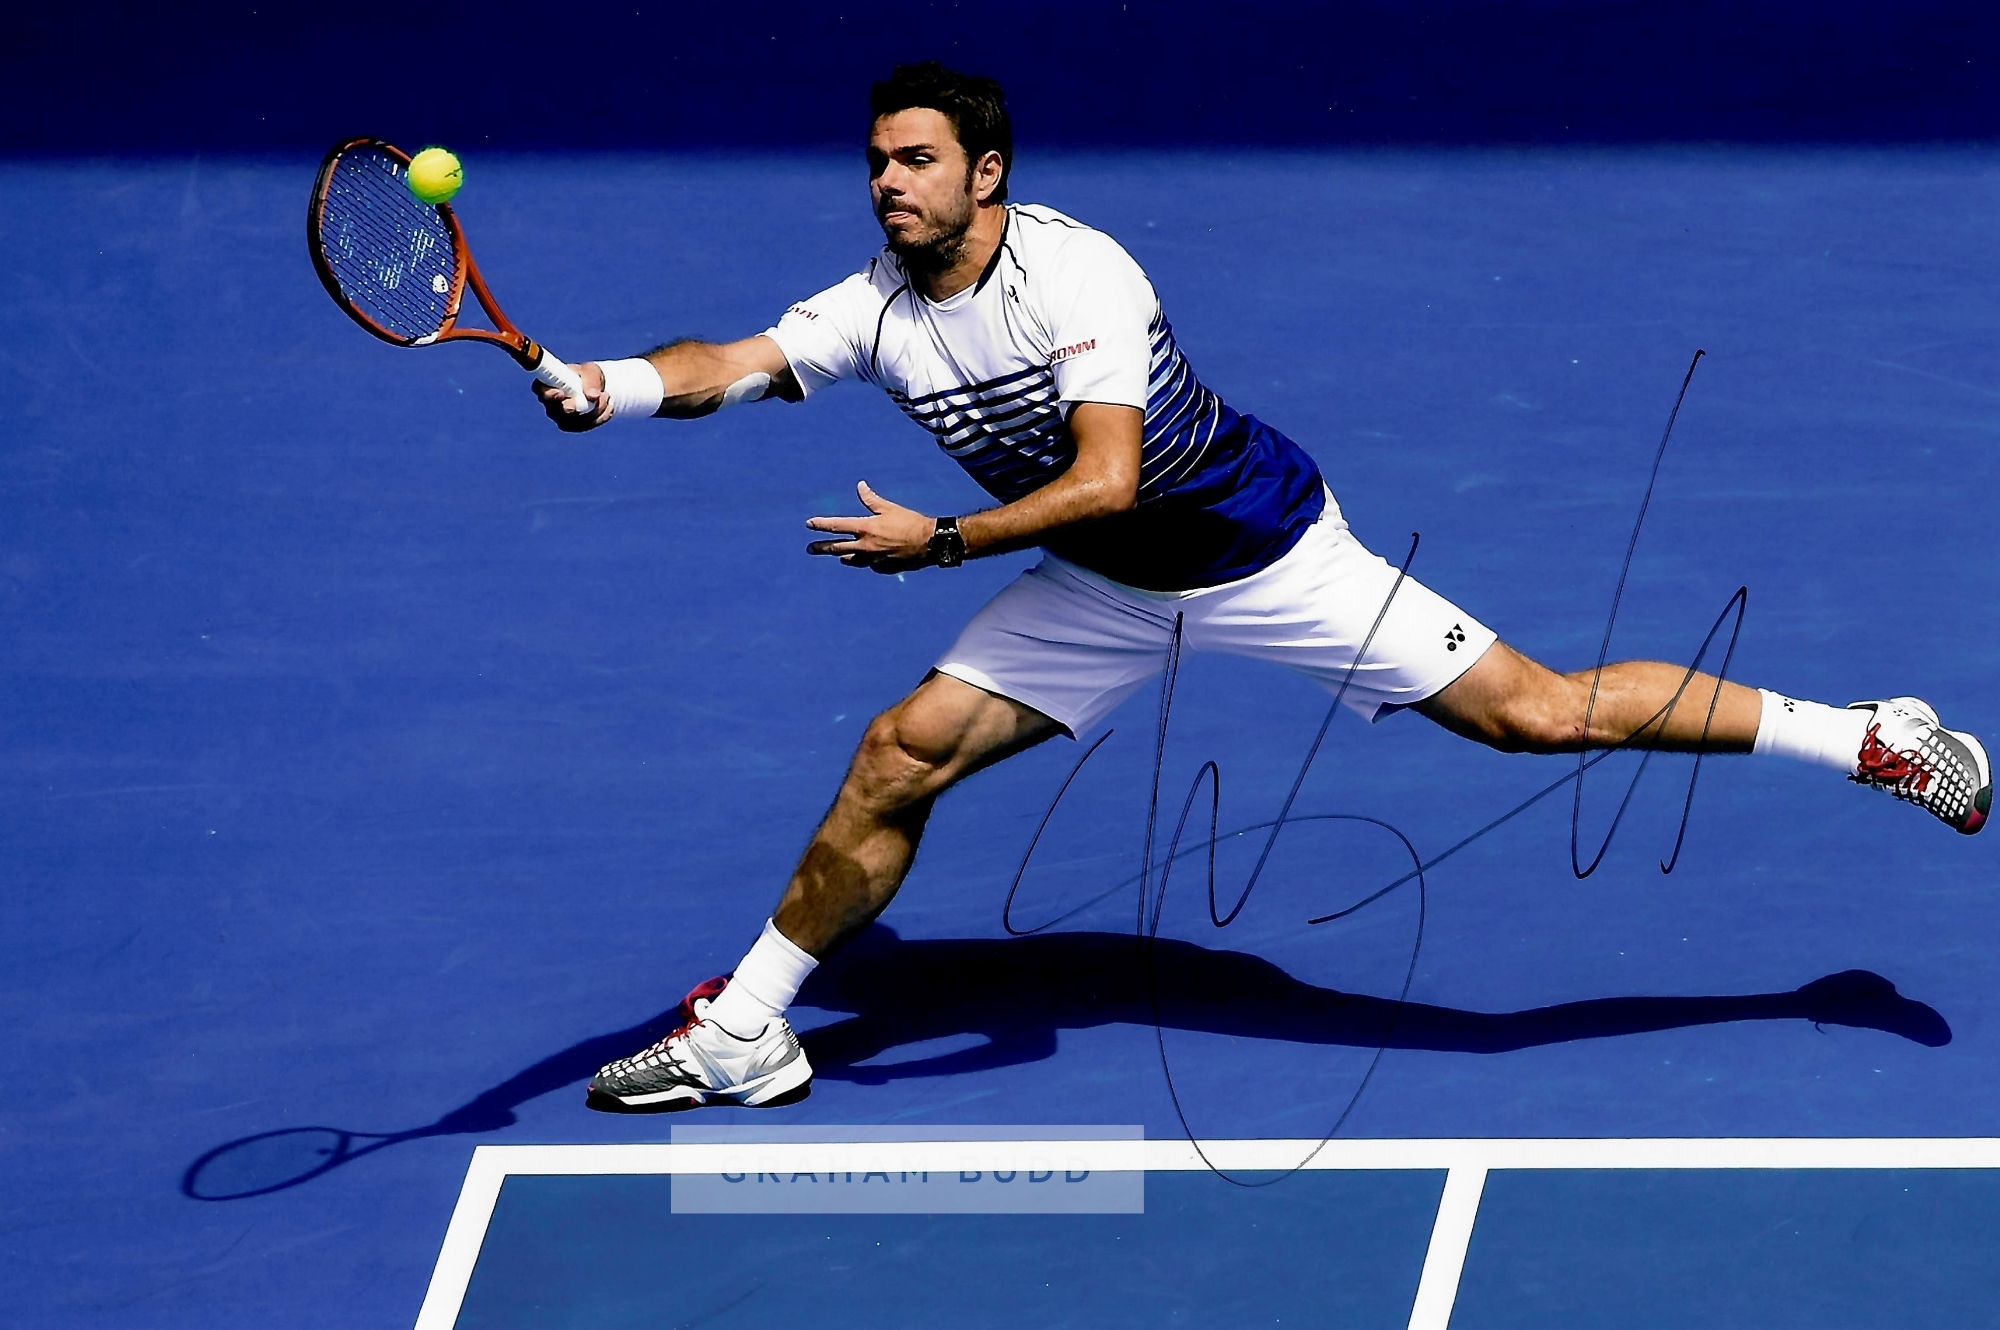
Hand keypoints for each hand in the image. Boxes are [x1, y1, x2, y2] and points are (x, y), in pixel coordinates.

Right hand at [531, 360, 608, 432]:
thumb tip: (593, 396)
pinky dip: (599, 418)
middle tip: (591, 398)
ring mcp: (560, 417)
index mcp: (547, 385)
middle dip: (573, 407)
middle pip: (555, 411)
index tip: (560, 393)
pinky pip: (585, 426)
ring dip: (593, 411)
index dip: (548, 394)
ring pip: (573, 421)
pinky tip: (610, 407)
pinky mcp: (573, 426)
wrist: (597, 387)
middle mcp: (550, 403)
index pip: (540, 390)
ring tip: (606, 395)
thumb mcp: (591, 371)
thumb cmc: (587, 375)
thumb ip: (591, 380)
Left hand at [806, 481, 934, 572]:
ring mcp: (873, 560)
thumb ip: (870, 499)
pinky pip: (870, 565)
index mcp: (865, 529)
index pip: (836, 526)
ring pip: (852, 560)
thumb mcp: (889, 508)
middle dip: (821, 548)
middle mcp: (865, 546)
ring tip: (839, 556)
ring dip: (844, 556)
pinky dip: (868, 560)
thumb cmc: (911, 522)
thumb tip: (860, 486)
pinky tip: (870, 558)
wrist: (930, 543)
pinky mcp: (883, 568)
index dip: (820, 524)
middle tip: (810, 549)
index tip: (809, 524)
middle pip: (836, 548)